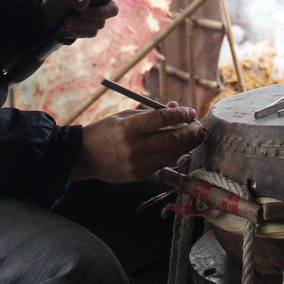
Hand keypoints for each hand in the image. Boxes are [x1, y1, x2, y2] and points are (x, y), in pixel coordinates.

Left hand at [40, 0, 117, 43]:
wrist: (49, 17)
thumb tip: (86, 3)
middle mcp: (101, 1)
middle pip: (112, 10)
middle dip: (97, 14)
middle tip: (82, 14)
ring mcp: (98, 16)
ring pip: (99, 24)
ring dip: (81, 25)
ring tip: (66, 22)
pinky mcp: (92, 28)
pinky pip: (90, 33)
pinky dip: (78, 31)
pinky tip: (67, 28)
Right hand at [71, 103, 205, 181]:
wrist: (84, 157)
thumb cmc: (105, 131)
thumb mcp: (124, 116)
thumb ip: (150, 113)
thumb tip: (176, 108)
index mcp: (128, 128)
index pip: (162, 119)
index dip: (180, 114)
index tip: (190, 112)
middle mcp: (134, 147)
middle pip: (172, 139)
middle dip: (190, 131)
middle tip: (199, 126)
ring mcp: (137, 164)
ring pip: (171, 154)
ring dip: (187, 144)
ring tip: (196, 136)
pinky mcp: (138, 175)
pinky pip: (162, 163)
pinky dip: (174, 154)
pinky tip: (180, 147)